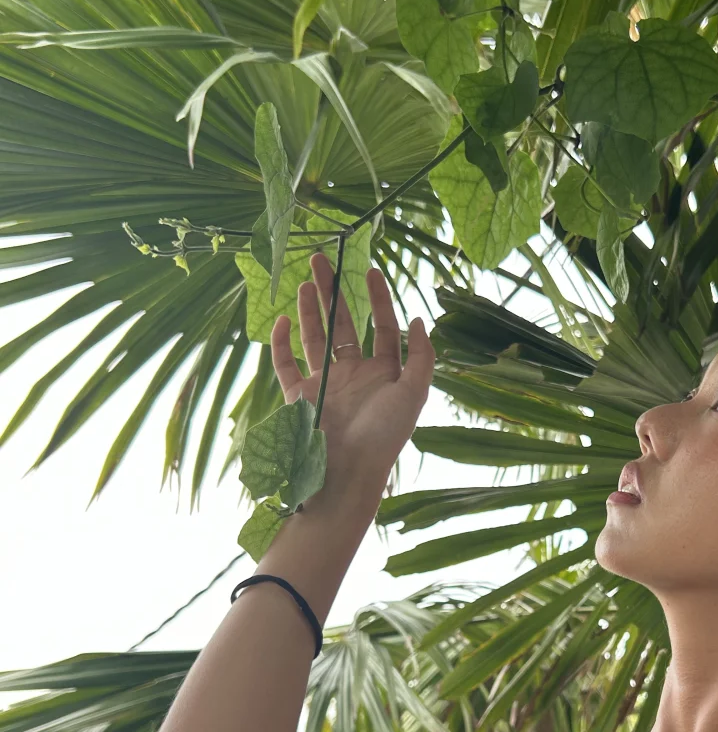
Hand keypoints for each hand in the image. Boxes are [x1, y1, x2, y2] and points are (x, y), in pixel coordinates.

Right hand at [269, 251, 434, 500]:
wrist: (347, 471)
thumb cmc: (384, 435)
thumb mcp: (414, 393)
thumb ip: (422, 356)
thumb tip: (421, 319)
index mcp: (384, 373)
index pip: (382, 327)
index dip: (378, 299)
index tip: (370, 270)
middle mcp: (354, 375)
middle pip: (342, 324)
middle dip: (332, 291)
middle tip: (322, 260)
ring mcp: (324, 384)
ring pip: (314, 338)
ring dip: (308, 310)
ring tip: (303, 281)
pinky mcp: (298, 396)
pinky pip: (285, 364)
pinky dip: (280, 343)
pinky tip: (282, 320)